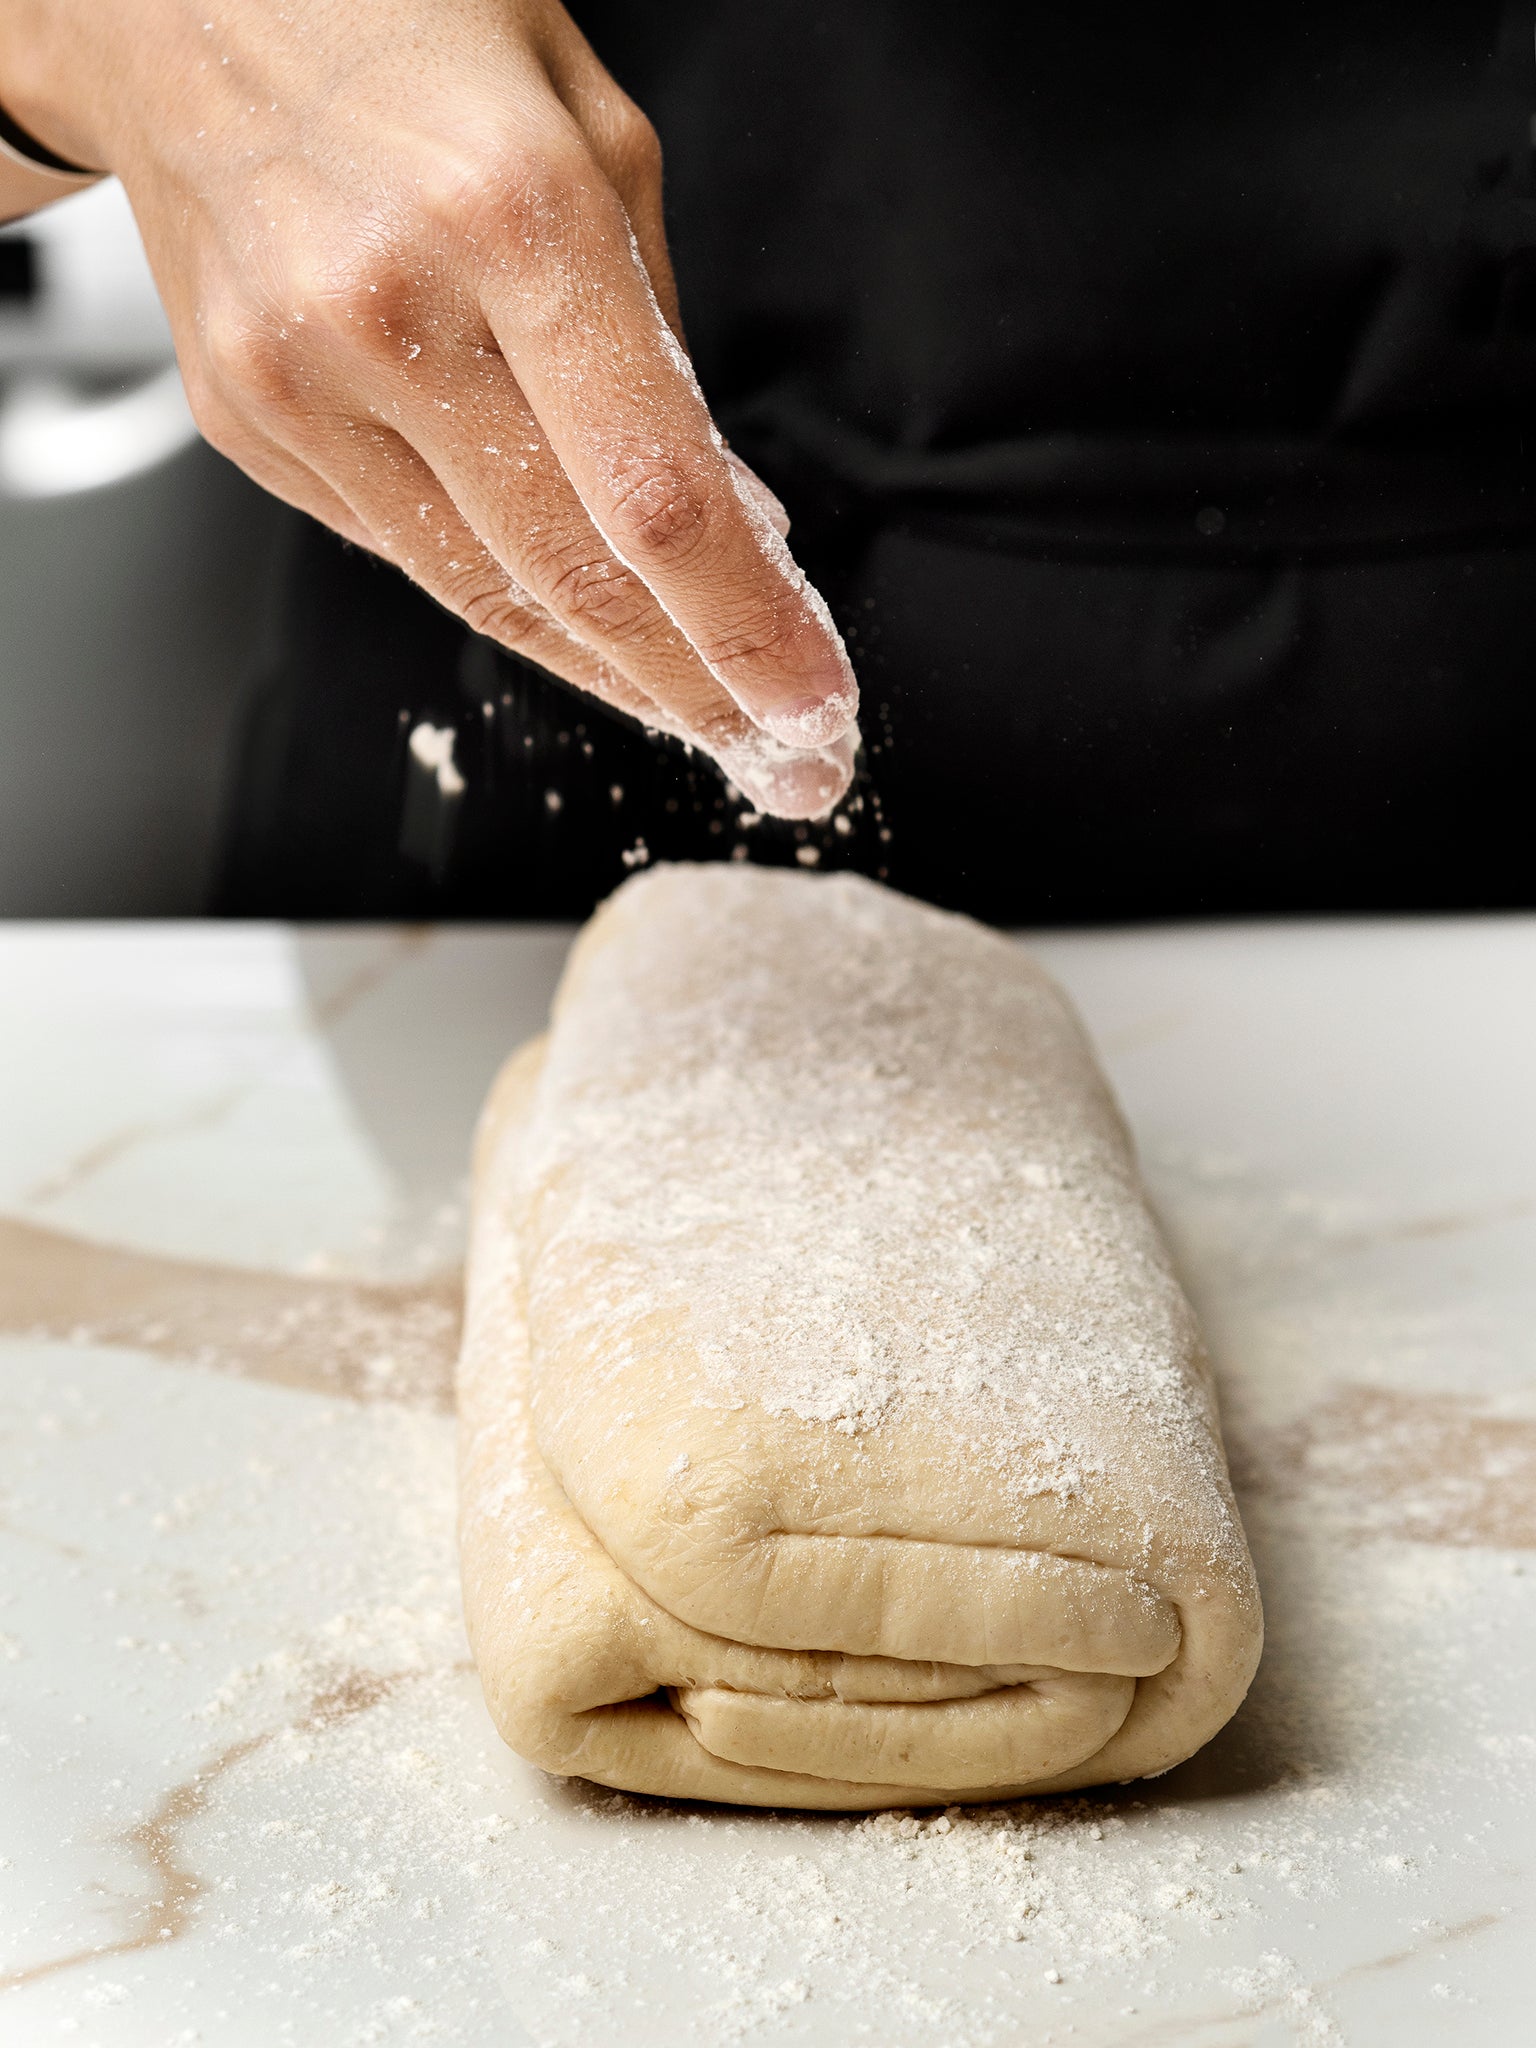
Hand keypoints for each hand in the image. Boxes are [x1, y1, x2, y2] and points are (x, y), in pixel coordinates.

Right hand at [0, 0, 858, 817]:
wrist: (179, 1)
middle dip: (699, 694)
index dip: (748, 629)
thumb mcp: (597, 132)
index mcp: (514, 216)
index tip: (813, 707)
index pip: (656, 497)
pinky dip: (512, 602)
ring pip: (487, 597)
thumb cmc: (407, 30)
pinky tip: (586, 627)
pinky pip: (411, 553)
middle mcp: (390, 310)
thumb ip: (666, 338)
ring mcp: (299, 380)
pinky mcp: (250, 424)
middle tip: (784, 763)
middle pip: (574, 581)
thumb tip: (735, 518)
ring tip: (704, 718)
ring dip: (614, 677)